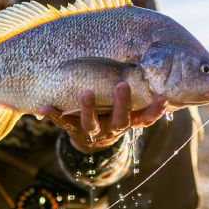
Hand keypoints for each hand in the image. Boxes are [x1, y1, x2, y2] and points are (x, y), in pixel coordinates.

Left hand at [40, 82, 167, 153]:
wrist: (94, 143)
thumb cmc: (114, 115)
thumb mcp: (128, 109)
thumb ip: (136, 94)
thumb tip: (145, 65)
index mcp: (129, 121)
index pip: (147, 119)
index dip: (156, 110)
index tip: (164, 98)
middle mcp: (114, 127)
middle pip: (120, 119)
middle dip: (122, 103)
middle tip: (123, 85)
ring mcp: (94, 131)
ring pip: (92, 123)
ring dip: (89, 108)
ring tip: (86, 93)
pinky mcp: (74, 130)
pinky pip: (63, 123)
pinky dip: (53, 114)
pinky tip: (44, 105)